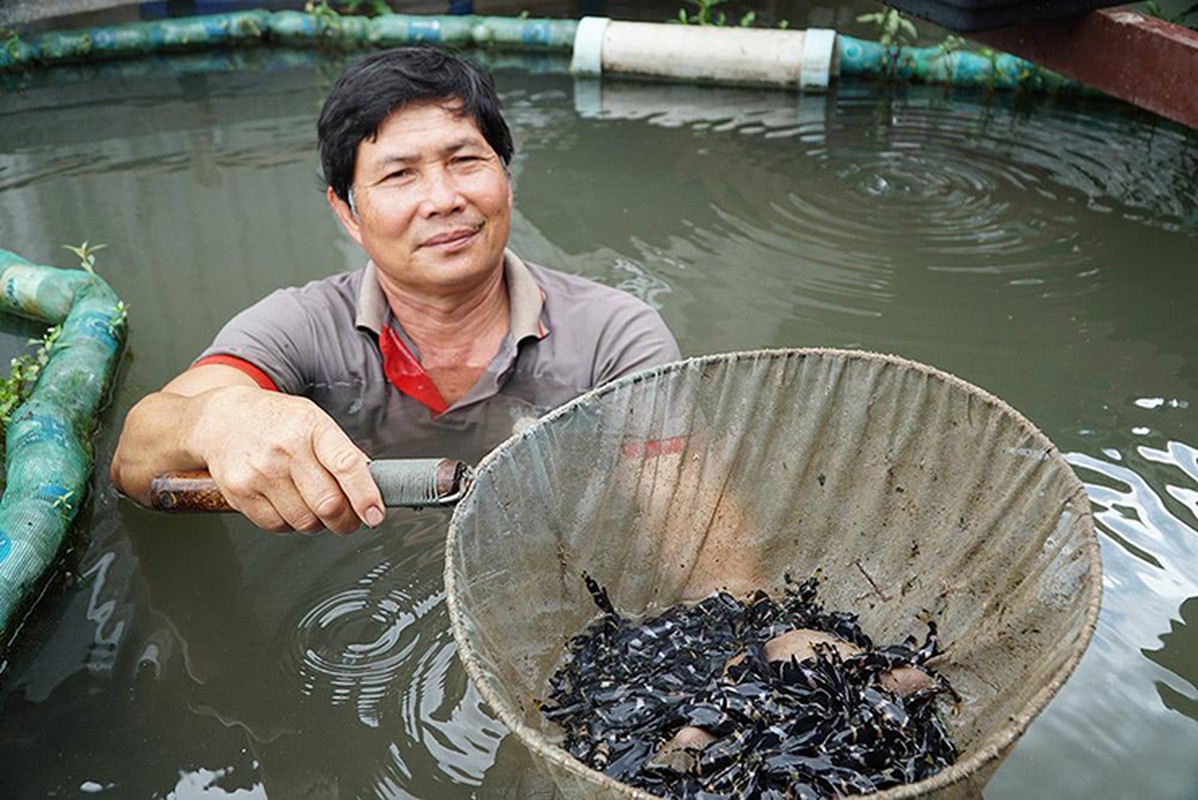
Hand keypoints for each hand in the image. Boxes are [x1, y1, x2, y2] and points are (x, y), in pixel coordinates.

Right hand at [190, 386, 384, 534]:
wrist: (222, 419)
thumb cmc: (276, 422)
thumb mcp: (314, 421)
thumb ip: (343, 453)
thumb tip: (373, 485)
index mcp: (312, 428)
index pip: (346, 465)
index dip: (365, 496)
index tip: (376, 515)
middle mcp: (285, 449)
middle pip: (328, 504)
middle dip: (346, 520)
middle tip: (350, 519)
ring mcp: (260, 472)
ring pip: (305, 521)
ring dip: (317, 523)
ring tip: (312, 506)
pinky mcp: (240, 493)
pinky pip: (277, 527)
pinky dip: (289, 525)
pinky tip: (287, 505)